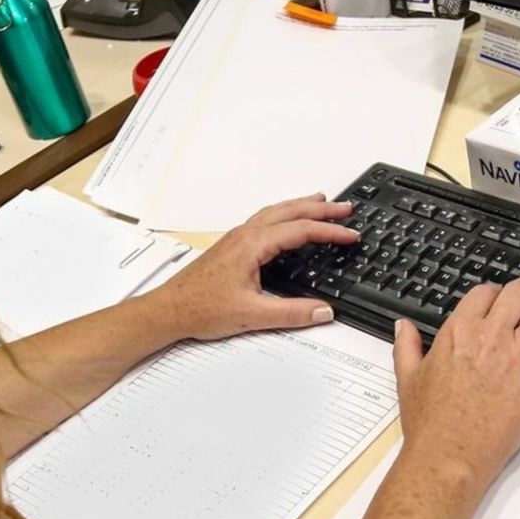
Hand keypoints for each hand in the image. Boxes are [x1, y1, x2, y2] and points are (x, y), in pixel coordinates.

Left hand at [141, 194, 358, 341]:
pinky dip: (284, 216)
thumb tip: (323, 311)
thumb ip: (291, 313)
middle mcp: (244, 235)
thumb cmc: (200, 309)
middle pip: (289, 211)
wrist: (169, 310)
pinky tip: (287, 225)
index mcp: (252, 245)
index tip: (351, 234)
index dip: (329, 231)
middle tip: (345, 208)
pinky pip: (264, 221)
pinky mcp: (231, 247)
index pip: (300, 230)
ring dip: (300, 207)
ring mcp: (236, 239)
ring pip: (275, 213)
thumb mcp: (252, 314)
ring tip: (321, 204)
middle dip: (320, 208)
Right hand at [392, 277, 519, 492]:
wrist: (447, 455)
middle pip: (518, 294)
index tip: (498, 295)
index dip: (494, 291)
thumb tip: (403, 326)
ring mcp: (518, 360)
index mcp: (458, 333)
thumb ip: (407, 346)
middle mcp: (491, 338)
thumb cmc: (427, 422)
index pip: (483, 294)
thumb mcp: (408, 378)